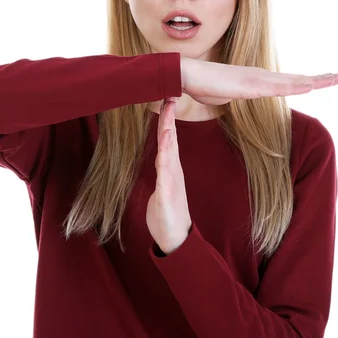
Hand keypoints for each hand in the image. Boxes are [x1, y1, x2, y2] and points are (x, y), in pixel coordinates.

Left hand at [146, 98, 191, 254]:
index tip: (166, 100)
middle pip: (170, 141)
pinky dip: (164, 161)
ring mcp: (171, 183)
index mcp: (170, 168)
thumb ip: (162, 171)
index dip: (167, 120)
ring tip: (166, 120)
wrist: (175, 239)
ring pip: (169, 155)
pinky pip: (165, 176)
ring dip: (167, 137)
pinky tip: (163, 151)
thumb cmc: (167, 213)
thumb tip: (162, 159)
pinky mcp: (167, 195)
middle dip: (169, 120)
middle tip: (169, 98)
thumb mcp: (162, 186)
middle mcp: (173, 172)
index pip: (168, 139)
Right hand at [180, 57, 337, 105]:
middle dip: (318, 79)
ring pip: (292, 82)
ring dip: (315, 81)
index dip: (304, 82)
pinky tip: (311, 87)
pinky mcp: (250, 85)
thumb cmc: (201, 84)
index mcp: (255, 81)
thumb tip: (230, 99)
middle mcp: (260, 77)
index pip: (285, 83)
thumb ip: (231, 97)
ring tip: (335, 78)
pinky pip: (278, 87)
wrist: (187, 74)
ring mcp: (257, 79)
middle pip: (294, 80)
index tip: (320, 82)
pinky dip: (296, 87)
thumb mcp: (221, 96)